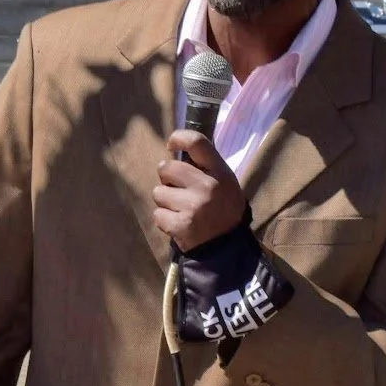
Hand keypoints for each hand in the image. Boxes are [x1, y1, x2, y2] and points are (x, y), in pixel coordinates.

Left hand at [153, 131, 245, 253]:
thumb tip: (175, 149)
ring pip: (158, 192)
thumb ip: (204, 166)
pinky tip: (179, 224)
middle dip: (167, 178)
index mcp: (220, 173)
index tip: (171, 145)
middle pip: (167, 168)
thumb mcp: (224, 182)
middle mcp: (208, 187)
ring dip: (165, 201)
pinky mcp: (181, 225)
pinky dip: (164, 220)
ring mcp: (194, 206)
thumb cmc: (222, 209)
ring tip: (181, 210)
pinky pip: (157, 214)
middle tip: (178, 189)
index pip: (197, 142)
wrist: (227, 247)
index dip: (179, 138)